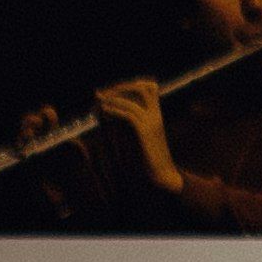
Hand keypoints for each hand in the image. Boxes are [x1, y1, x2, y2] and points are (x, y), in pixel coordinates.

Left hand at [96, 74, 178, 197]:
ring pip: (132, 100)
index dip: (130, 85)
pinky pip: (129, 115)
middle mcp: (155, 116)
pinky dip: (114, 111)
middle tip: (101, 95)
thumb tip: (109, 115)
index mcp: (156, 115)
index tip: (111, 92)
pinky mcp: (146, 133)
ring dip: (112, 99)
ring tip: (97, 103)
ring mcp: (152, 123)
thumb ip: (128, 125)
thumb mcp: (138, 138)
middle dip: (119, 88)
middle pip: (142, 88)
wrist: (164, 176)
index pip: (149, 87)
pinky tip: (103, 112)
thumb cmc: (149, 161)